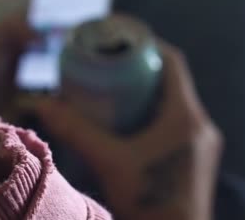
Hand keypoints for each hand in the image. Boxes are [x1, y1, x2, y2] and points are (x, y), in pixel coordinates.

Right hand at [36, 42, 222, 219]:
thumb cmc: (149, 203)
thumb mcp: (108, 163)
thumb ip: (76, 131)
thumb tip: (43, 104)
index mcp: (186, 116)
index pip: (173, 62)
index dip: (147, 45)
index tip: (119, 41)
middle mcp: (201, 124)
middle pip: (171, 81)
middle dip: (140, 70)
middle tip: (108, 66)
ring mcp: (201, 144)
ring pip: (173, 103)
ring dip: (146, 93)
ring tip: (113, 91)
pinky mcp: (196, 159)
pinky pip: (175, 122)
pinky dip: (153, 114)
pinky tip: (128, 124)